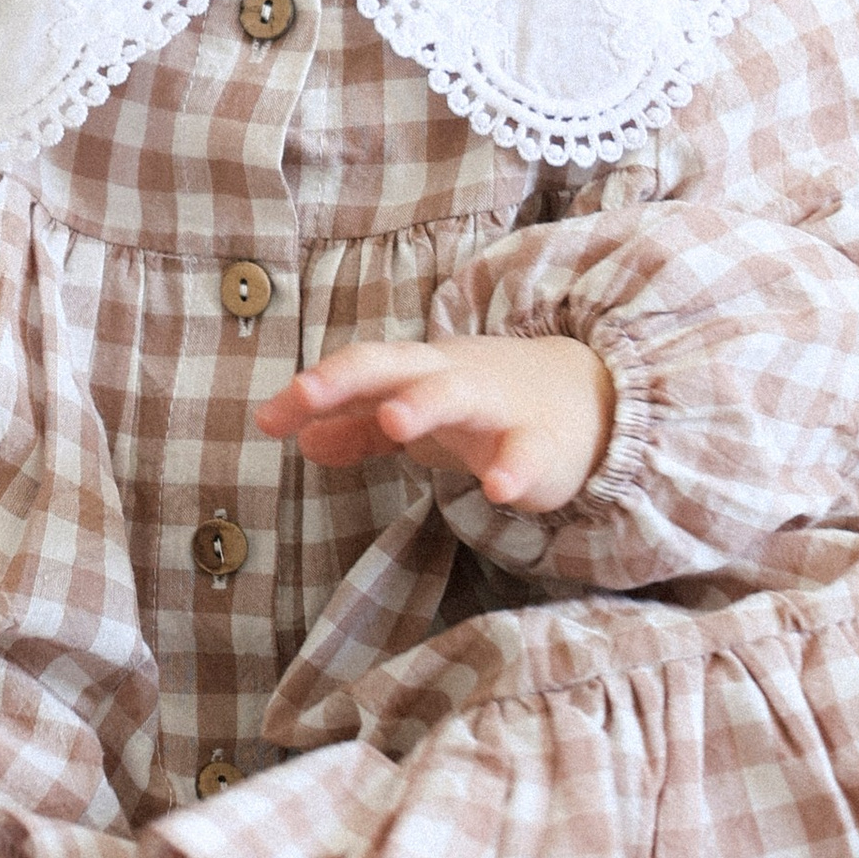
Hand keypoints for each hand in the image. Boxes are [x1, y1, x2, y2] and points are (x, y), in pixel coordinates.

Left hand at [258, 333, 615, 513]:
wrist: (593, 399)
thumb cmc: (487, 406)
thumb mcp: (419, 412)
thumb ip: (360, 427)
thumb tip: (300, 437)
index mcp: (420, 370)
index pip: (359, 370)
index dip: (314, 389)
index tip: (265, 419)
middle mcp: (455, 378)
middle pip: (399, 368)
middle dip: (352, 377)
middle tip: (306, 392)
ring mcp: (501, 407)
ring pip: (460, 396)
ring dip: (426, 404)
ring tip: (394, 421)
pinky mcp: (543, 444)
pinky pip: (528, 454)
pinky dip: (514, 469)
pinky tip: (497, 489)